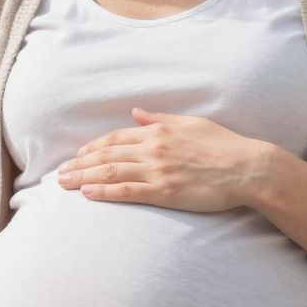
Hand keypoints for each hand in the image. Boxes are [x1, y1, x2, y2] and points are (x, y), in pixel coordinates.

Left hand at [58, 109, 280, 213]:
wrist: (247, 168)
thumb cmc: (224, 145)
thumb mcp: (191, 123)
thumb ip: (161, 119)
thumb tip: (137, 113)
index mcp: (159, 131)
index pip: (117, 137)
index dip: (93, 146)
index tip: (78, 154)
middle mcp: (153, 149)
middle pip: (107, 155)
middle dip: (80, 163)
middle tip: (59, 173)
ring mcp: (158, 171)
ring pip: (111, 172)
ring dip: (84, 177)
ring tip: (64, 184)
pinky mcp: (164, 192)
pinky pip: (127, 191)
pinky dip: (104, 192)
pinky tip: (88, 194)